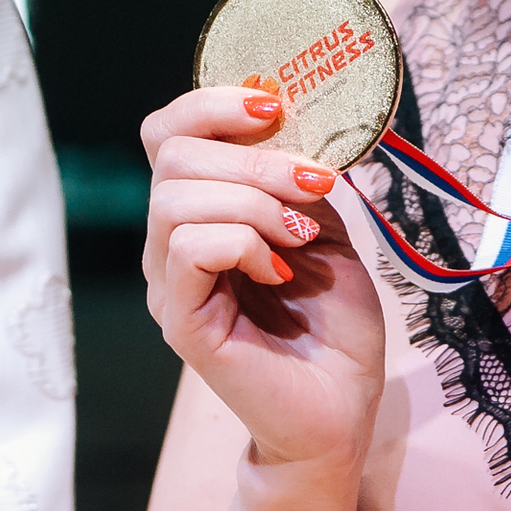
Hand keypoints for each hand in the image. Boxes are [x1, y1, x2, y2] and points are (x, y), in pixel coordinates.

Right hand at [140, 87, 386, 472]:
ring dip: (255, 200)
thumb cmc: (334, 325)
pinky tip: (282, 270)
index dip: (211, 103)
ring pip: (176, 198)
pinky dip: (244, 242)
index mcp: (200, 212)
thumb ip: (295, 178)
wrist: (343, 408)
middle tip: (313, 184)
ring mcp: (169, 284)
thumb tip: (291, 118)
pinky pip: (190, 249)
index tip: (274, 102)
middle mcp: (170, 244)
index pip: (167, 134)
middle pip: (171, 154)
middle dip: (253, 155)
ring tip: (302, 235)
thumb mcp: (323, 228)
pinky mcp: (181, 321)